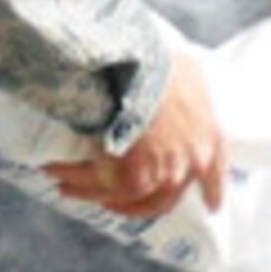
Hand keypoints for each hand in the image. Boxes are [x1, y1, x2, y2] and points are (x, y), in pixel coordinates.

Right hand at [46, 44, 226, 218]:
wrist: (140, 71)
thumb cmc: (165, 65)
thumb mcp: (192, 75)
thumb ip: (193, 98)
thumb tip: (183, 93)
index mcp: (210, 140)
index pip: (215, 176)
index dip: (212, 192)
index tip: (211, 205)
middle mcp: (189, 166)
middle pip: (164, 200)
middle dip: (138, 206)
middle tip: (116, 204)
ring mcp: (160, 176)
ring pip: (123, 197)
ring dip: (93, 193)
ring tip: (68, 188)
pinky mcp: (129, 180)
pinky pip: (97, 185)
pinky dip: (75, 181)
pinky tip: (55, 171)